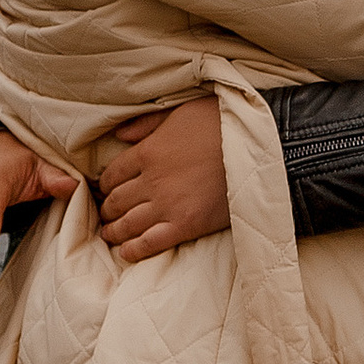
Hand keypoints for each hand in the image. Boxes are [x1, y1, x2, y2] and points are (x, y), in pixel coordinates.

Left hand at [98, 97, 230, 265]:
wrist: (259, 147)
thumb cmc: (222, 123)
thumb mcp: (181, 111)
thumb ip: (147, 123)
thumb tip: (119, 135)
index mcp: (148, 151)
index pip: (113, 173)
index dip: (104, 183)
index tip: (103, 189)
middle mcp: (151, 181)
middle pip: (116, 200)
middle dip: (106, 208)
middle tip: (104, 214)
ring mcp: (167, 205)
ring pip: (128, 223)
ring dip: (114, 231)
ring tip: (109, 234)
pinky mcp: (185, 226)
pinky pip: (150, 243)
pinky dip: (133, 250)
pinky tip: (126, 252)